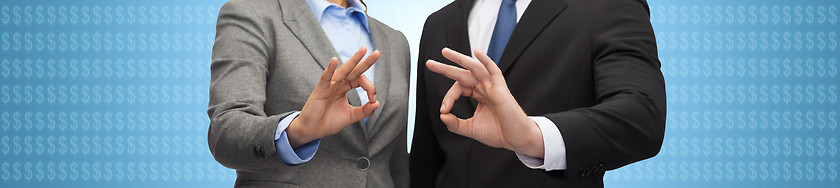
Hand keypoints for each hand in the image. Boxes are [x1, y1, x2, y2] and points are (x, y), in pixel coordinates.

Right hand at [287, 47, 379, 147]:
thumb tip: (377, 103)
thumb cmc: (329, 121)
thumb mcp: (351, 116)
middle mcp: (338, 84)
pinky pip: (325, 78)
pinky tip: (334, 60)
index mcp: (345, 88)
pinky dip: (329, 69)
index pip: (360, 80)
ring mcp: (329, 86)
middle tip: (377, 53)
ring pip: (343, 71)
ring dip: (353, 60)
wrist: (312, 130)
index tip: (373, 99)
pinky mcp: (320, 91)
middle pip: (354, 71)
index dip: (370, 88)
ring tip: (363, 50)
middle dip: (366, 62)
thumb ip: (364, 111)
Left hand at [426, 48, 544, 157]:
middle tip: (429, 63)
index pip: (458, 88)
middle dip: (445, 68)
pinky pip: (494, 71)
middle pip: (462, 73)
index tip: (444, 110)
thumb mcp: (471, 129)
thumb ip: (455, 124)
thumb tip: (442, 116)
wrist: (516, 139)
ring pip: (474, 68)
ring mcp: (492, 87)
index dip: (448, 98)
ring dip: (460, 59)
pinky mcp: (501, 90)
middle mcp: (484, 87)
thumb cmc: (498, 132)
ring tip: (445, 53)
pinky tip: (477, 53)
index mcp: (478, 94)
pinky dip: (486, 61)